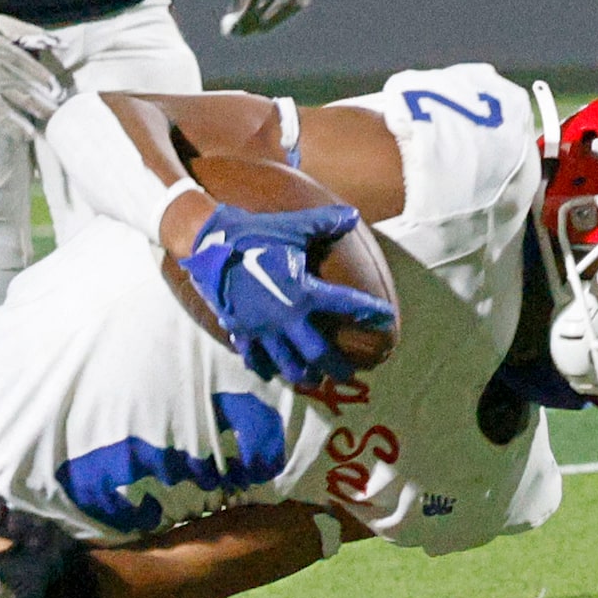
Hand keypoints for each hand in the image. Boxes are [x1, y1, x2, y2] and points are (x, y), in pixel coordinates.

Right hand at [0, 0, 71, 148]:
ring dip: (16, 124)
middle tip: (53, 117)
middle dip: (39, 107)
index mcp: (5, 54)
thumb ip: (33, 34)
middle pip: (22, 94)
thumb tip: (61, 43)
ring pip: (0, 110)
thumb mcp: (7, 25)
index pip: (32, 72)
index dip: (45, 84)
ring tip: (30, 135)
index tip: (59, 94)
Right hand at [181, 202, 395, 385]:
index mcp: (302, 291)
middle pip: (318, 353)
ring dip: (303, 376)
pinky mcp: (240, 330)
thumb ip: (326, 222)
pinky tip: (271, 372)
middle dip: (337, 366)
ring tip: (314, 381)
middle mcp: (285, 316)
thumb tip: (354, 215)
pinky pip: (254, 357)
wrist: (209, 245)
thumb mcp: (293, 226)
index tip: (387, 319)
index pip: (346, 305)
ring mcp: (261, 328)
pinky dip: (264, 367)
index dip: (370, 312)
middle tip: (350, 374)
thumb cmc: (255, 234)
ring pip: (287, 363)